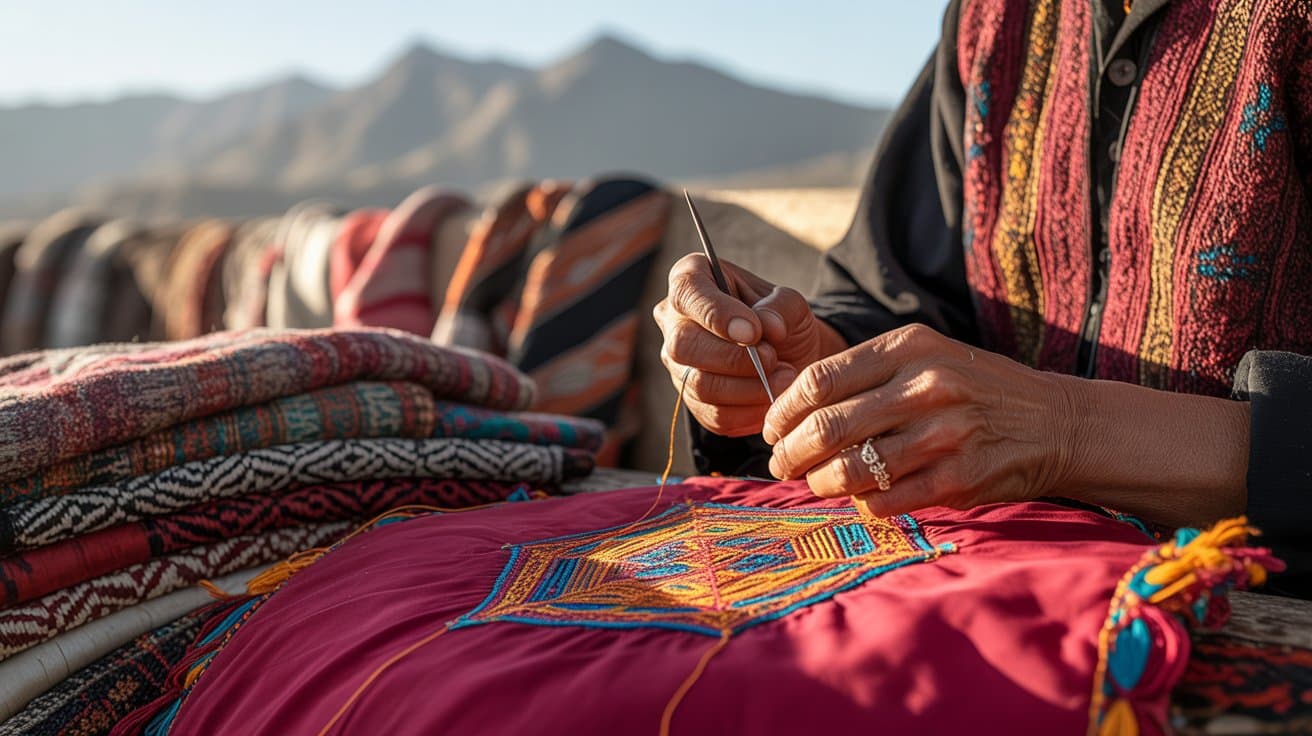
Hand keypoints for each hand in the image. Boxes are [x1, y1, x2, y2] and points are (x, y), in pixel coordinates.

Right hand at [653, 254, 843, 436]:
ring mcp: (678, 364)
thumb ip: (780, 308)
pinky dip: (748, 411)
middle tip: (772, 358)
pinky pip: (712, 414)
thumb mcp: (790, 303)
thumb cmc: (781, 319)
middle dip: (733, 358)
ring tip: (783, 378)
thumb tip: (767, 327)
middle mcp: (674, 321)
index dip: (717, 314)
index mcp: (692, 279)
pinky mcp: (691, 400)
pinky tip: (772, 398)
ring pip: (697, 383)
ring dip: (746, 387)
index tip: (753, 332)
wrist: (790, 356)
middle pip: (683, 344)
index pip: (687, 292)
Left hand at [762, 324, 1076, 516]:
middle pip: (826, 426)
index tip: (771, 428)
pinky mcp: (958, 478)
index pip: (819, 380)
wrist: (1056, 422)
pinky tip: (860, 498)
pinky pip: (885, 500)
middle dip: (790, 452)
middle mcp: (924, 386)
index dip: (782, 410)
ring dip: (820, 483)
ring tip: (813, 484)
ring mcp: (943, 434)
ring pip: (850, 469)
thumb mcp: (926, 357)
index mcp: (908, 348)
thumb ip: (866, 374)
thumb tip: (792, 409)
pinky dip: (861, 504)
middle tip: (780, 464)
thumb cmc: (975, 389)